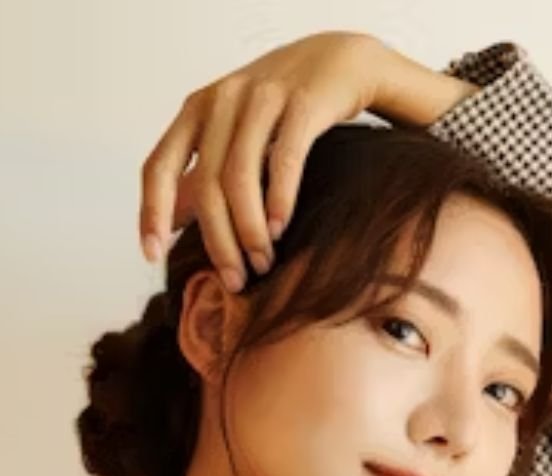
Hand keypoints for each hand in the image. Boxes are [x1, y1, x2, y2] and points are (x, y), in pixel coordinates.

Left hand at [138, 30, 383, 292]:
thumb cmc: (284, 108)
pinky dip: (280, 198)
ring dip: (250, 229)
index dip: (151, 213)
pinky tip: (280, 229)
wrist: (341, 61)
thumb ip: (204, 175)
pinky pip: (285, 158)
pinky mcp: (304, 103)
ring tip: (263, 263)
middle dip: (218, 240)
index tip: (152, 255)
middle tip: (235, 279)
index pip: (159, 166)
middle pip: (206, 183)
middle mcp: (223, 100)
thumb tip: (171, 221)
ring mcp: (263, 98)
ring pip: (241, 176)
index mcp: (197, 111)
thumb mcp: (235, 136)